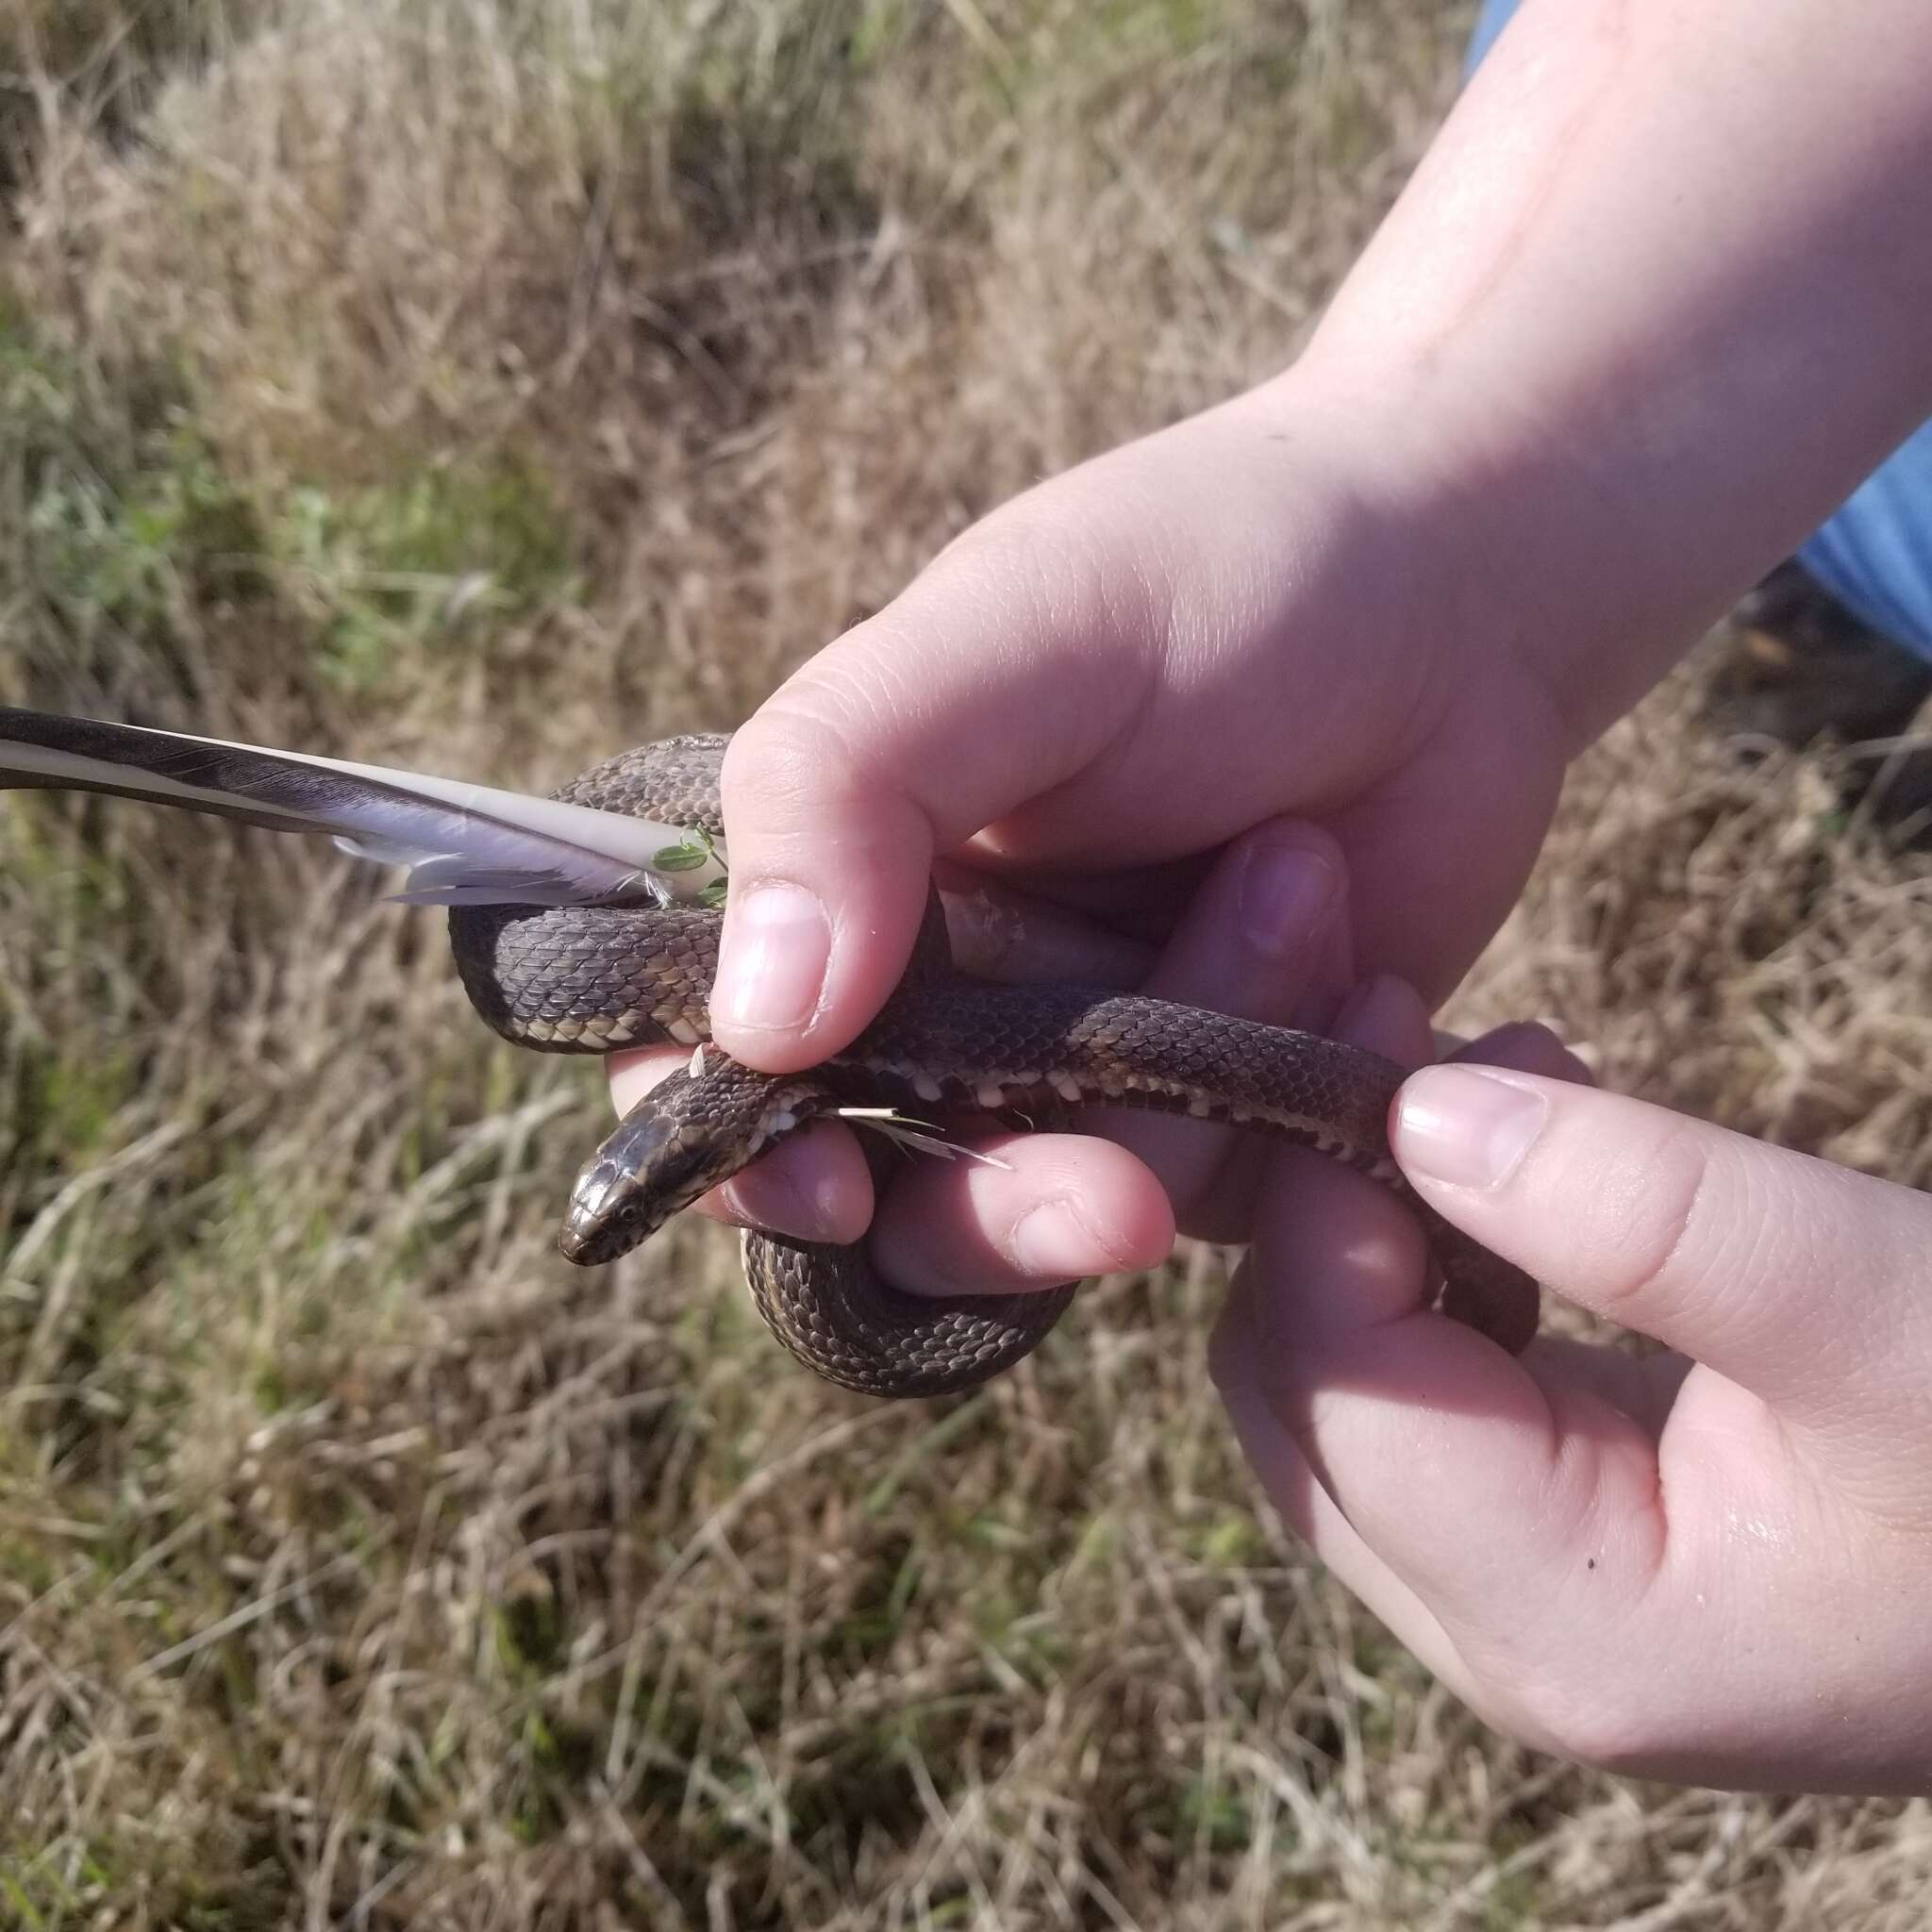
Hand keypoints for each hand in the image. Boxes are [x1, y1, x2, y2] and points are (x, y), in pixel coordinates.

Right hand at [612, 383, 1577, 1265]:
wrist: (1464, 595)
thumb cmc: (1213, 572)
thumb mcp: (1007, 637)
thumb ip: (841, 790)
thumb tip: (746, 1021)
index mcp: (832, 876)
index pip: (702, 1059)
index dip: (733, 1154)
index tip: (821, 1186)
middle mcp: (932, 994)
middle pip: (883, 1203)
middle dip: (990, 1216)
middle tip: (1111, 1201)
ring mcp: (1077, 1068)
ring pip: (1058, 1211)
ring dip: (1181, 1104)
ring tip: (1301, 883)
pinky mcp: (1217, 1113)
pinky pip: (1215, 1202)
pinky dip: (1287, 1111)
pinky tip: (1360, 964)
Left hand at [1213, 974, 1931, 1797]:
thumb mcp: (1881, 1311)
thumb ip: (1648, 1213)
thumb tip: (1418, 1107)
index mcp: (1562, 1624)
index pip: (1331, 1380)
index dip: (1323, 1190)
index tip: (1383, 1019)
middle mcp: (1507, 1637)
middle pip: (1297, 1391)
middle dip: (1324, 1202)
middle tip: (1416, 1034)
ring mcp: (1531, 1596)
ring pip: (1344, 1384)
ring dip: (1381, 1222)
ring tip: (1500, 1080)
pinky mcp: (1572, 1536)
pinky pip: (1430, 1384)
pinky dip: (1442, 1260)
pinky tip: (1539, 1165)